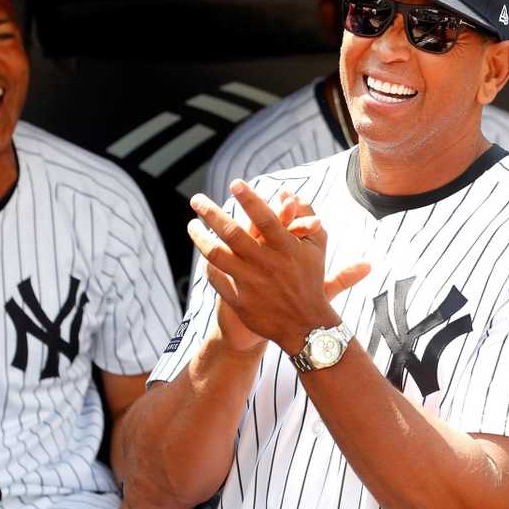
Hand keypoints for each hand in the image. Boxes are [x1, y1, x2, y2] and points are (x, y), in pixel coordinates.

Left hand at [207, 189, 302, 353]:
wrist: (305, 325)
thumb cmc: (310, 279)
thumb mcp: (317, 245)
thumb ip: (305, 215)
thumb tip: (287, 191)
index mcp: (286, 248)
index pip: (265, 218)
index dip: (250, 199)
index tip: (234, 183)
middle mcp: (266, 264)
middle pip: (233, 233)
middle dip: (211, 213)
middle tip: (196, 199)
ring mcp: (251, 283)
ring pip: (217, 255)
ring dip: (200, 238)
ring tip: (191, 225)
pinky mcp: (240, 302)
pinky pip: (216, 279)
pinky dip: (208, 266)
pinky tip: (204, 253)